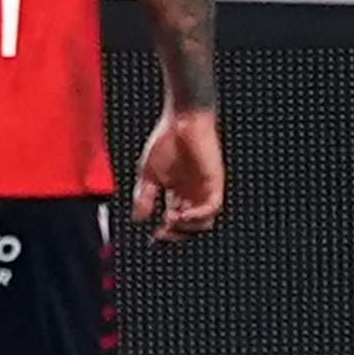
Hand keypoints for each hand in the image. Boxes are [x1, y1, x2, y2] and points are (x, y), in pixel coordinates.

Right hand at [132, 106, 222, 242]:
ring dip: (188, 227)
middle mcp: (193, 194)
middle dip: (176, 234)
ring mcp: (205, 189)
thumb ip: (144, 196)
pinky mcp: (215, 182)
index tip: (153, 235)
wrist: (181, 119)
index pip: (175, 222)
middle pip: (191, 227)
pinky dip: (198, 215)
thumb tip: (139, 218)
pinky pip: (213, 207)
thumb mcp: (147, 173)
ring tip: (171, 220)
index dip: (166, 232)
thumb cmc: (166, 140)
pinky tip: (183, 214)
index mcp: (178, 193)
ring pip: (205, 222)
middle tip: (162, 233)